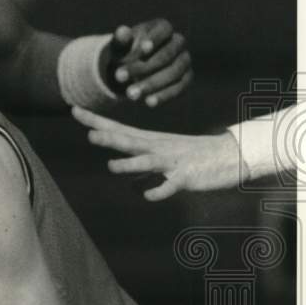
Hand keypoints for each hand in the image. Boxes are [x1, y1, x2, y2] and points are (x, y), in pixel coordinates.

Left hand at [73, 106, 245, 199]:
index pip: (118, 128)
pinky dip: (160, 190)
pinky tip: (148, 195)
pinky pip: (171, 185)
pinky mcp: (187, 176)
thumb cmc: (194, 157)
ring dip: (131, 164)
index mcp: (151, 141)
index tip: (74, 109)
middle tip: (88, 133)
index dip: (96, 120)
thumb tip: (127, 178)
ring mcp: (173, 161)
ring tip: (112, 165)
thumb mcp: (164, 157)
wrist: (232, 155)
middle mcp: (159, 147)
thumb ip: (143, 166)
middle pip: (130, 141)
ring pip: (149, 161)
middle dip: (109, 138)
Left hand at [99, 19, 191, 107]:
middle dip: (145, 67)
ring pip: (174, 72)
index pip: (164, 29)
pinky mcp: (186, 78)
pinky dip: (164, 95)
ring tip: (131, 94)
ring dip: (152, 84)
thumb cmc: (125, 52)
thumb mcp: (119, 46)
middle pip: (168, 54)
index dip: (155, 39)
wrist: (130, 69)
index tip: (143, 49)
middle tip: (120, 77)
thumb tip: (122, 31)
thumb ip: (120, 40)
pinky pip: (179, 87)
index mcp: (163, 28)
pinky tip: (148, 102)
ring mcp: (184, 61)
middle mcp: (178, 42)